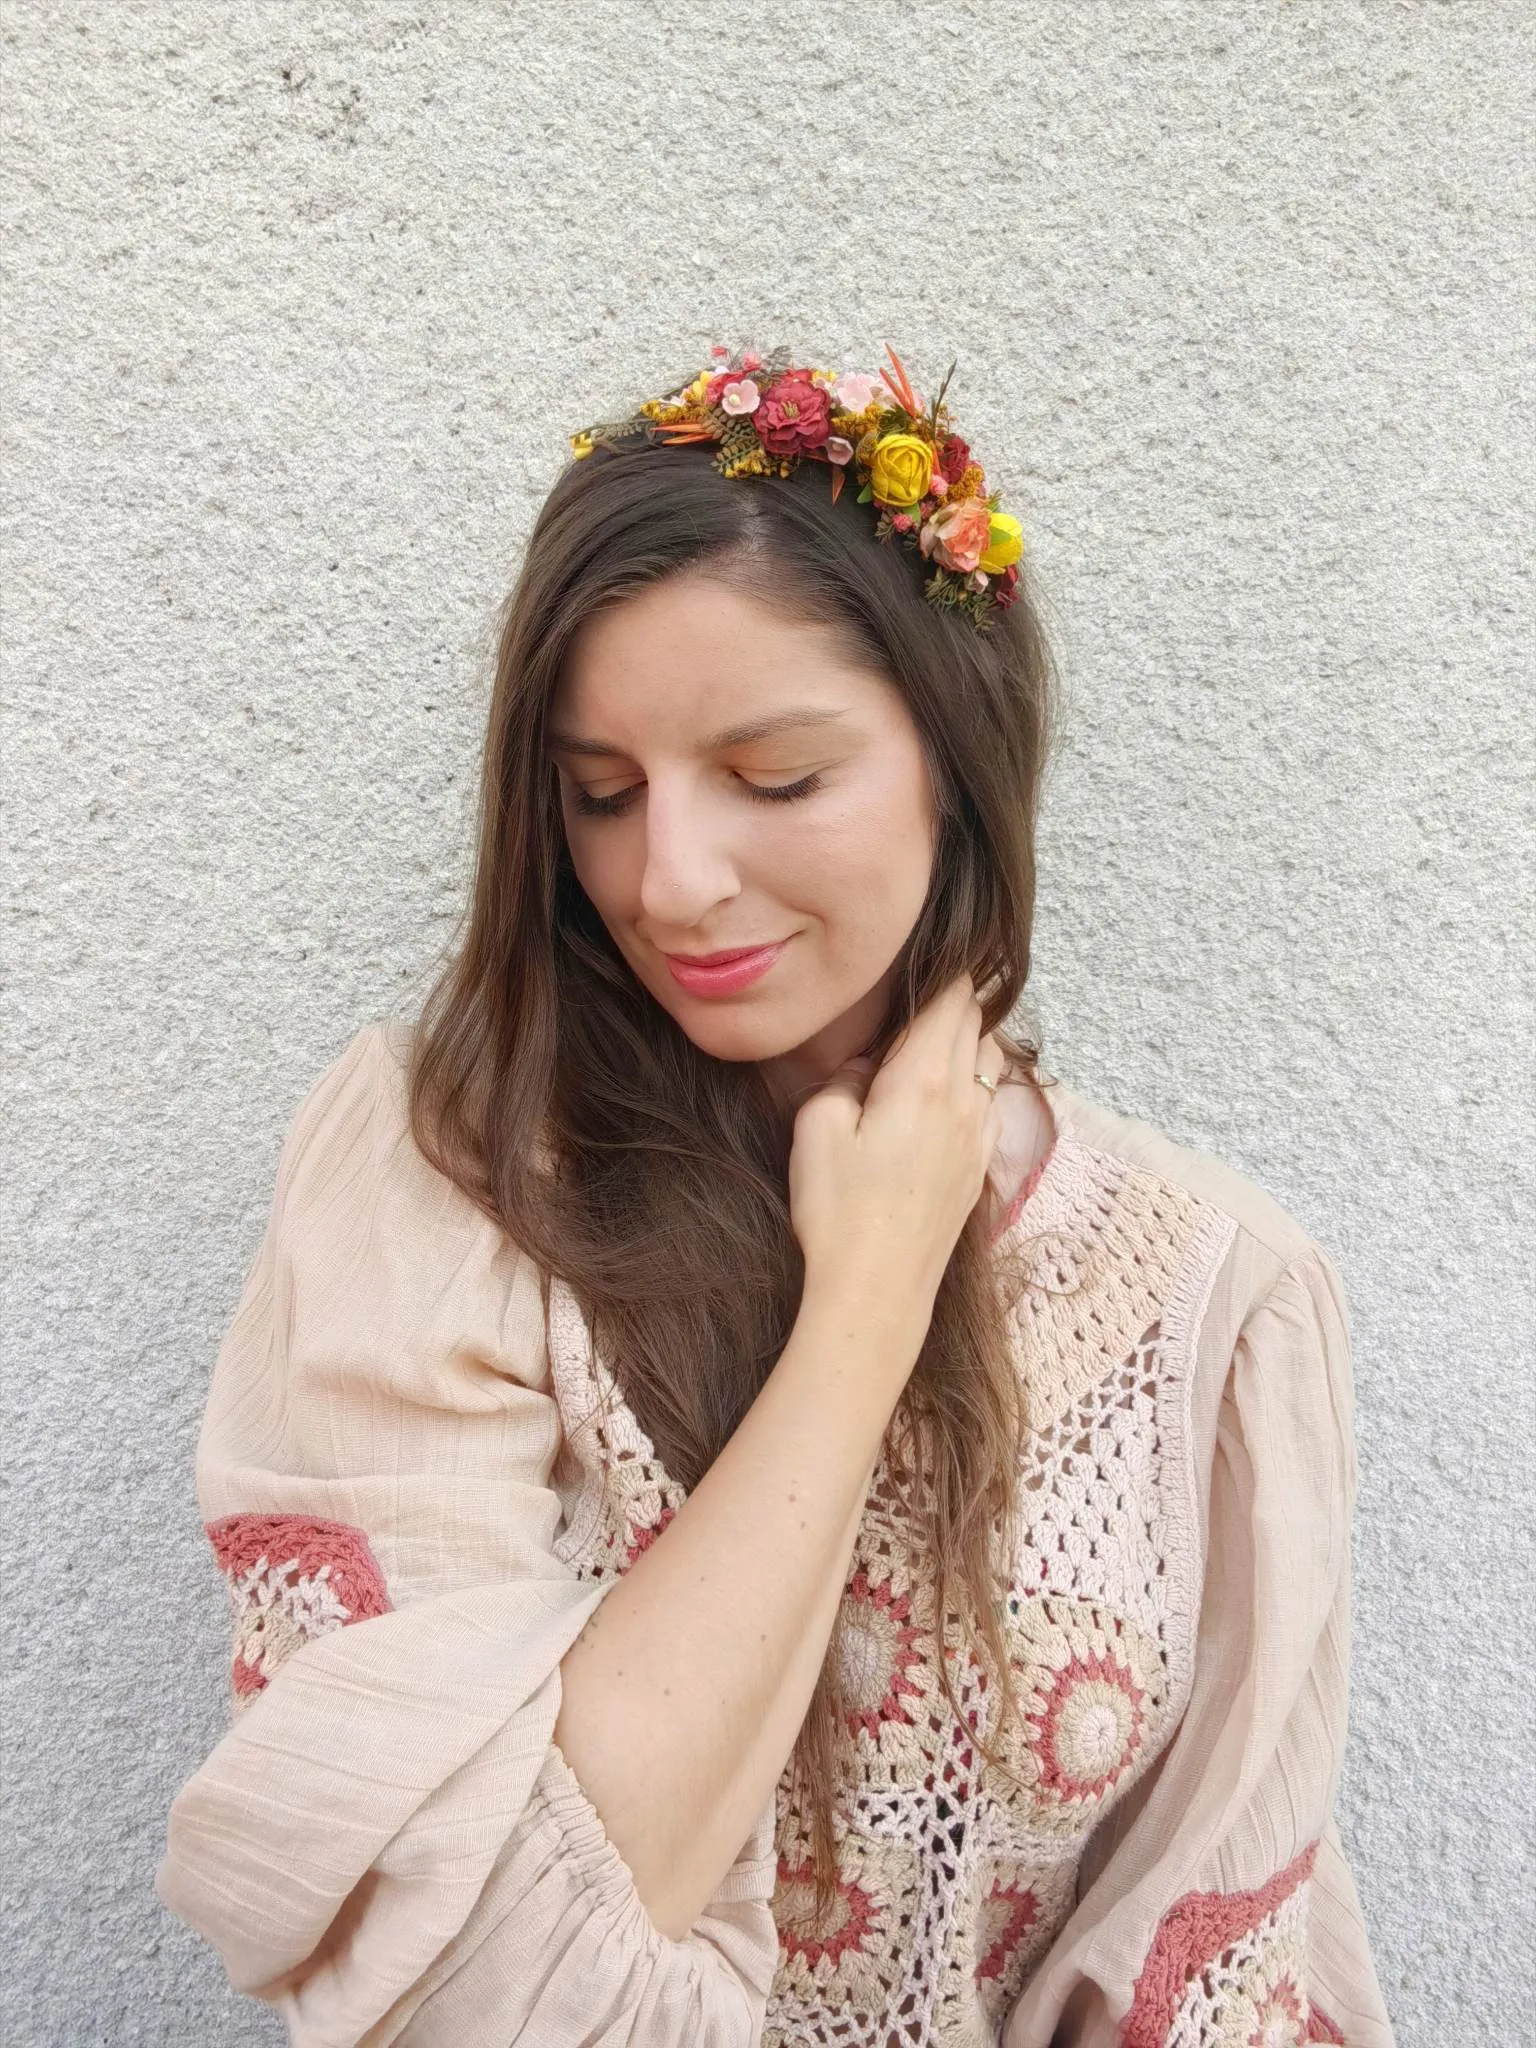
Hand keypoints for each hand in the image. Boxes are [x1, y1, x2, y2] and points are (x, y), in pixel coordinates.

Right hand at [788, 972, 1006, 1330]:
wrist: (876, 1293)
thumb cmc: (837, 1213)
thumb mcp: (816, 1130)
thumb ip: (842, 1080)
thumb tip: (864, 1066)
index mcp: (921, 1080)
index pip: (950, 1000)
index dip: (947, 966)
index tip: (938, 943)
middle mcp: (963, 1101)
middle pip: (976, 1024)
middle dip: (958, 994)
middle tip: (935, 974)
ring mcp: (978, 1136)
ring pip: (990, 1060)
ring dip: (971, 1035)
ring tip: (940, 1027)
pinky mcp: (979, 1168)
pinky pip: (991, 1101)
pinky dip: (978, 1078)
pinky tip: (953, 1086)